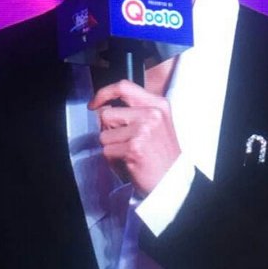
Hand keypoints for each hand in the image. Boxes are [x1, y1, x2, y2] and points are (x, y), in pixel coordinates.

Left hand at [88, 79, 180, 195]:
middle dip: (108, 131)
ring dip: (112, 147)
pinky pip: (107, 151)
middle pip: (107, 114)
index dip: (103, 93)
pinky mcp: (133, 147)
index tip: (94, 103)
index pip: (123, 86)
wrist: (173, 182)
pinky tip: (129, 163)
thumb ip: (135, 110)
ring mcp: (143, 130)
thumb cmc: (161, 155)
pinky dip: (113, 160)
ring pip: (104, 135)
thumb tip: (104, 106)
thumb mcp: (156, 123)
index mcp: (158, 104)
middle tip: (125, 142)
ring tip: (129, 154)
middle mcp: (152, 114)